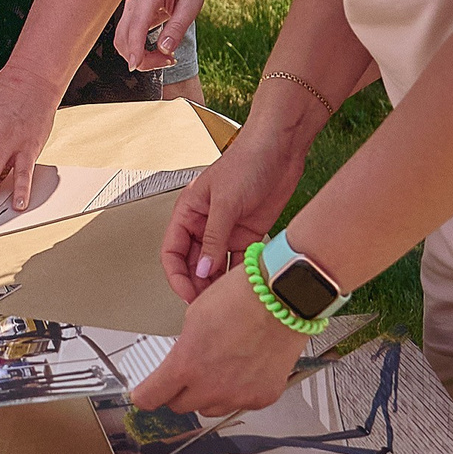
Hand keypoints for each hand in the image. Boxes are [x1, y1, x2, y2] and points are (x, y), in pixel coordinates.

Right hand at [115, 0, 209, 70]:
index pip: (135, 26)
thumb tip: (164, 49)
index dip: (134, 48)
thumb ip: (177, 28)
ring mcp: (131, 7)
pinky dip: (140, 49)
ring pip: (123, 40)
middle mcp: (134, 0)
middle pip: (124, 37)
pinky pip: (129, 37)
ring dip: (141, 55)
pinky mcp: (133, 14)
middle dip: (142, 57)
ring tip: (166, 58)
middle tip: (169, 61)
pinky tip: (159, 52)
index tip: (136, 65)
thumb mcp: (191, 6)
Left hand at [127, 262, 306, 415]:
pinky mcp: (261, 398)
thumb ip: (185, 348)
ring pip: (211, 407)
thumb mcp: (195, 316)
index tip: (145, 394)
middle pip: (180, 405)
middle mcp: (210, 387)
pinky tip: (245, 367)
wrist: (283, 298)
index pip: (150, 397)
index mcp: (186, 365)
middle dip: (180, 391)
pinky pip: (240, 402)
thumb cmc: (243, 297)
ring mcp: (237, 396)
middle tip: (190, 371)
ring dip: (209, 393)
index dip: (145, 395)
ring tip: (223, 364)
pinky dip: (239, 391)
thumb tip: (183, 359)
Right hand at [159, 121, 301, 301]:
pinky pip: (238, 262)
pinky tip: (242, 286)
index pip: (172, 251)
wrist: (281, 149)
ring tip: (224, 300)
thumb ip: (213, 238)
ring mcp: (226, 231)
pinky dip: (238, 275)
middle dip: (197, 285)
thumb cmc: (247, 161)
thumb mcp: (225, 201)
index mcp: (188, 212)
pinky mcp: (248, 235)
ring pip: (215, 267)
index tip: (187, 292)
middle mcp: (205, 224)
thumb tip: (201, 270)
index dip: (176, 275)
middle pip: (193, 263)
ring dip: (217, 284)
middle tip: (207, 304)